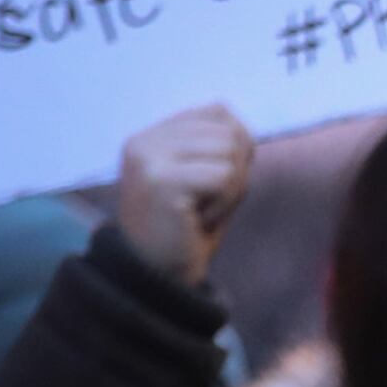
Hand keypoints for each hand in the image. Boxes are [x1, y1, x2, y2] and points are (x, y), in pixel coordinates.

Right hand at [115, 106, 252, 293]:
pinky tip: (198, 219)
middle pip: (230, 131)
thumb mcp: (206, 179)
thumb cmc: (187, 229)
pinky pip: (224, 178)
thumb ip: (220, 148)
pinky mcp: (160, 180)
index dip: (237, 147)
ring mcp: (148, 158)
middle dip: (237, 172)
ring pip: (231, 154)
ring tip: (202, 211)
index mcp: (152, 135)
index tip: (214, 182)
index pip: (219, 111)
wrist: (159, 275)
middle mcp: (144, 141)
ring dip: (231, 190)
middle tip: (208, 203)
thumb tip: (242, 126)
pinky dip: (225, 204)